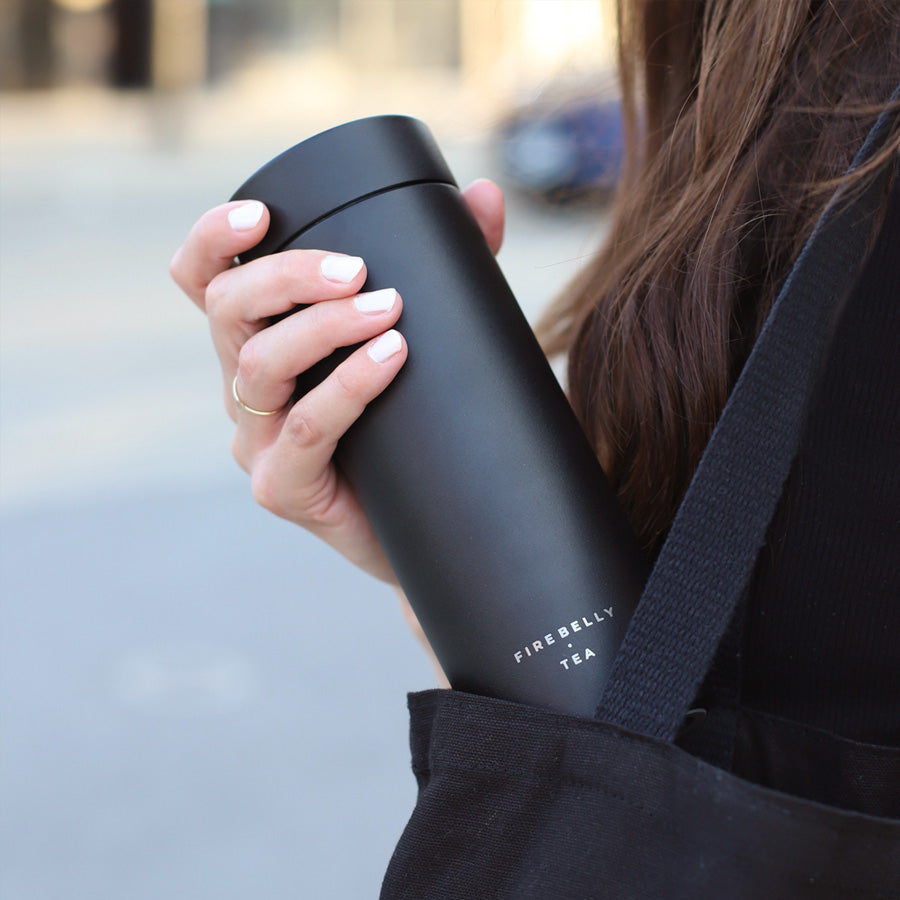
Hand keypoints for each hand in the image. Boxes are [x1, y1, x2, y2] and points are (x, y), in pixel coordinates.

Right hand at [170, 179, 504, 583]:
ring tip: (387, 310)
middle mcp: (246, 387)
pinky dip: (348, 387)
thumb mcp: (422, 335)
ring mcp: (257, 441)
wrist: (433, 522)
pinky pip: (304, 429)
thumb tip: (485, 194)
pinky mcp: (280, 487)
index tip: (261, 214)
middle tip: (357, 270)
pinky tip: (391, 358)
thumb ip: (447, 265)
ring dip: (322, 328)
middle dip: (287, 277)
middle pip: (227, 310)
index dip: (211, 241)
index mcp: (260, 342)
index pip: (205, 282)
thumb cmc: (415, 423)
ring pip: (260, 365)